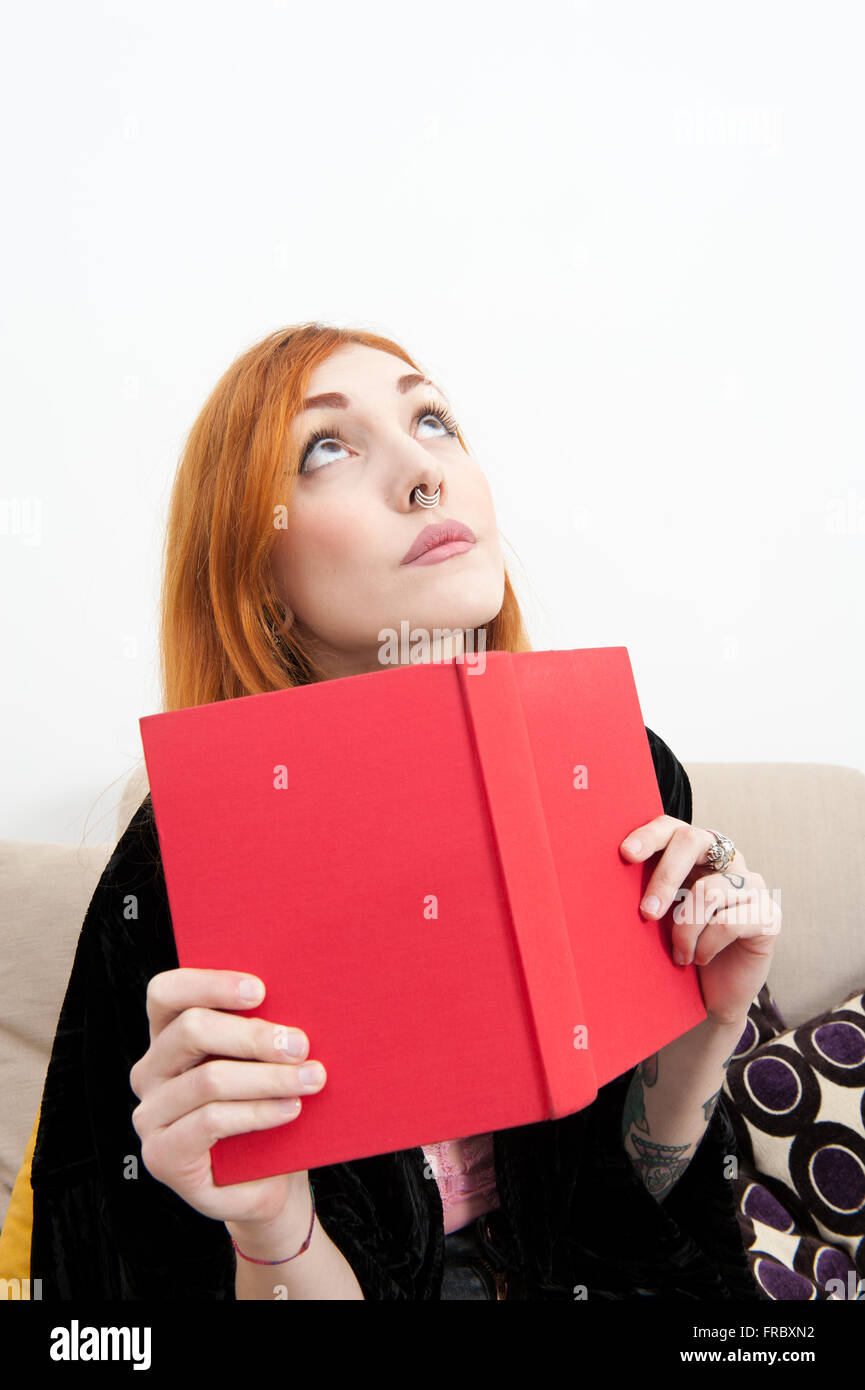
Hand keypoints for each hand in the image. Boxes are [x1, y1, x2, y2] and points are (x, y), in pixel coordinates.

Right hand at [129, 968, 326, 1226]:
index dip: (210, 984)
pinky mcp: (160, 1155)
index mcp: (168, 1035)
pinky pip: (210, 1120)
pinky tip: (290, 1109)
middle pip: (191, 1030)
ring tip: (311, 1079)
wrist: (271, 1180)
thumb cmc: (270, 1108)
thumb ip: (264, 1031)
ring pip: (208, 1079)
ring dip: (268, 1077)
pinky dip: (258, 1112)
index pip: (167, 992)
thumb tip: (297, 997)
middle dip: (253, 1035)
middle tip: (301, 1044)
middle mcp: (150, 1072)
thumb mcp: (265, 1062)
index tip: (261, 990)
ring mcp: (150, 1115)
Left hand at [620, 816, 781, 1025]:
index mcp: (698, 853)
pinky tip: (701, 959)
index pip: (672, 827)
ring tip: (679, 955)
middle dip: (663, 877)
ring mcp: (752, 885)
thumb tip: (607, 876)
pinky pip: (729, 922)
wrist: (714, 994)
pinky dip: (706, 946)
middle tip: (646, 914)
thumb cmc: (681, 947)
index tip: (626, 854)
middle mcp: (728, 860)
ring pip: (707, 890)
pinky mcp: (769, 915)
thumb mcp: (660, 915)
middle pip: (693, 841)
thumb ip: (647, 891)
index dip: (649, 835)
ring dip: (684, 930)